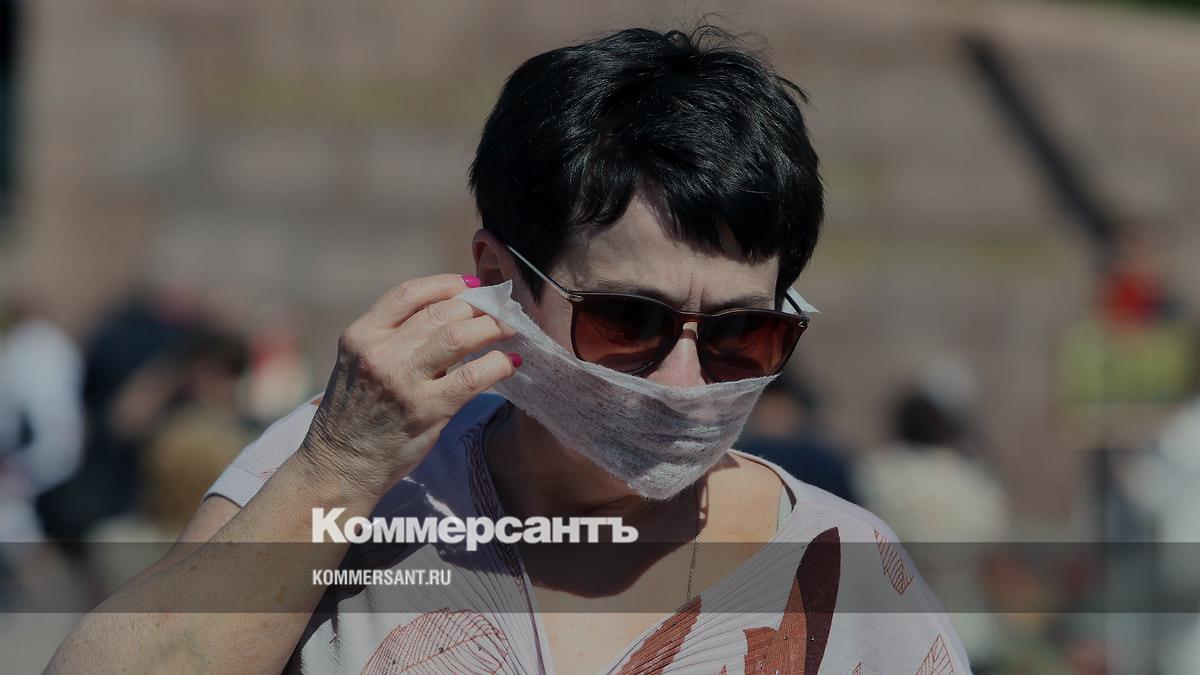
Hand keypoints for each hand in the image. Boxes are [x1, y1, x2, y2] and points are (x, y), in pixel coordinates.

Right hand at [298, 274, 518, 500]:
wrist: (341, 464)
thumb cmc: (357, 413)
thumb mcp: (362, 363)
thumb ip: (396, 337)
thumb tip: (452, 314)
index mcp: (361, 335)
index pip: (409, 293)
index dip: (446, 284)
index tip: (470, 286)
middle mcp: (380, 353)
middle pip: (441, 312)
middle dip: (477, 307)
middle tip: (499, 311)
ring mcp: (404, 381)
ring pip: (459, 336)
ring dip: (492, 328)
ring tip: (509, 330)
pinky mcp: (427, 409)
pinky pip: (474, 377)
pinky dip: (498, 364)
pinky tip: (509, 363)